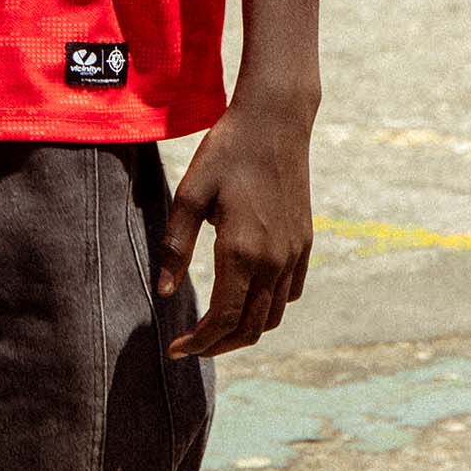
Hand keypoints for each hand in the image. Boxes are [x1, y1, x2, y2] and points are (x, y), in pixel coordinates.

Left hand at [155, 92, 315, 357]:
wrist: (275, 120)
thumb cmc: (226, 152)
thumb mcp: (189, 195)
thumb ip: (176, 247)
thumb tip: (166, 293)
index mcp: (241, 252)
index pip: (222, 319)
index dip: (198, 342)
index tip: (175, 349)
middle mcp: (274, 260)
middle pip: (250, 328)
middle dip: (219, 346)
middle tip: (191, 346)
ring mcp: (294, 253)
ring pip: (273, 315)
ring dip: (244, 330)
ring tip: (216, 329)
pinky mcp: (305, 242)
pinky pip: (291, 292)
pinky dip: (268, 307)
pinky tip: (246, 297)